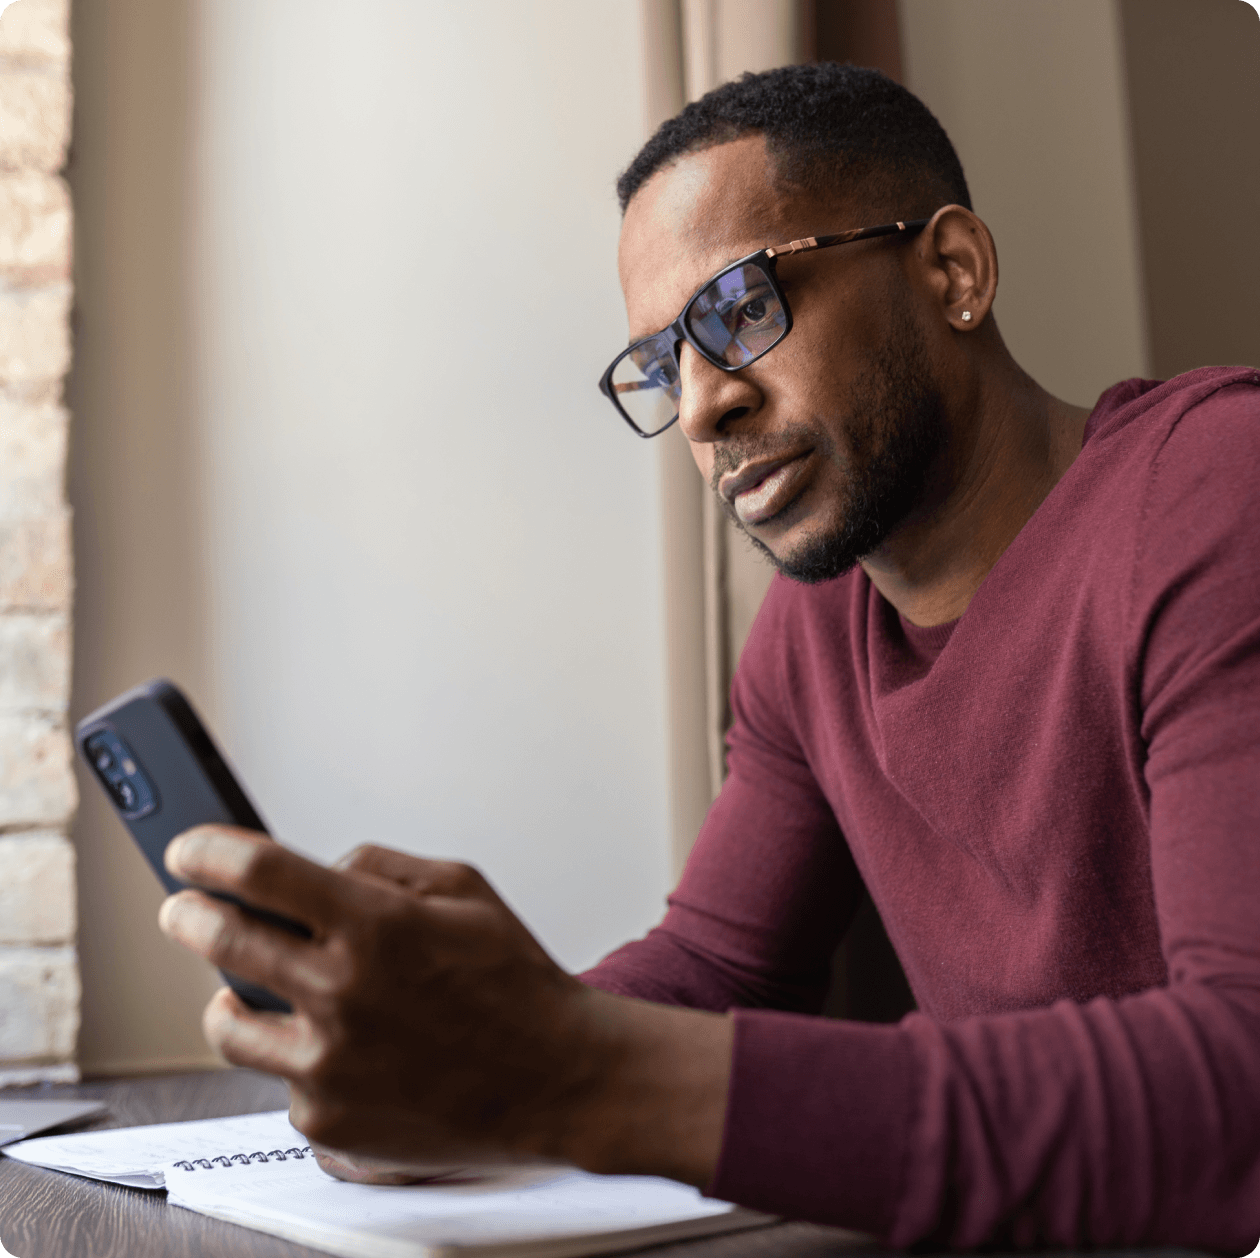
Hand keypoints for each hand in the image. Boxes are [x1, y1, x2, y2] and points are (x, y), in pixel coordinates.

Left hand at [157, 827, 732, 1184]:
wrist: (558, 1080)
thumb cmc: (515, 982)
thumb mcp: (463, 888)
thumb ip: (378, 867)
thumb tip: (312, 870)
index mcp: (377, 925)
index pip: (258, 872)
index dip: (207, 851)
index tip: (188, 849)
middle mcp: (343, 995)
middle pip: (219, 940)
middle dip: (188, 914)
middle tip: (185, 908)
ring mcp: (329, 1066)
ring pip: (226, 1022)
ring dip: (229, 995)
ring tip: (253, 985)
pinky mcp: (328, 1122)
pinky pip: (281, 1077)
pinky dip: (298, 1056)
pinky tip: (342, 1047)